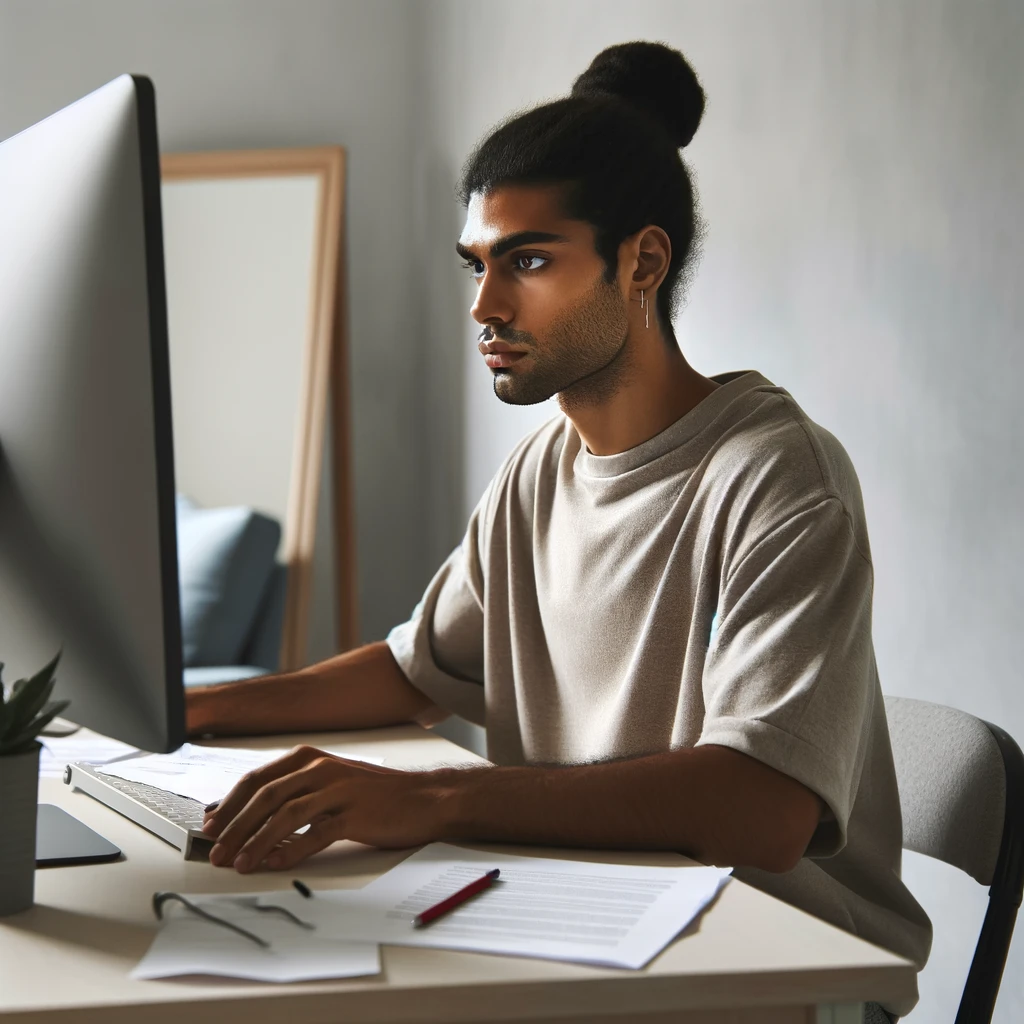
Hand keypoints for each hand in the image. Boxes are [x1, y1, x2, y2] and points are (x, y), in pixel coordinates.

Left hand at [201, 745, 454, 872]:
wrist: (423, 797)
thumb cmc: (373, 795)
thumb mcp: (328, 783)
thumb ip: (290, 793)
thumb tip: (244, 815)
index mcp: (309, 758)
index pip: (256, 779)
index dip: (228, 804)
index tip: (209, 827)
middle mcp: (321, 767)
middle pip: (265, 796)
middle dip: (234, 826)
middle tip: (216, 852)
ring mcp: (339, 789)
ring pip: (285, 813)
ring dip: (256, 840)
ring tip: (239, 863)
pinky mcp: (355, 813)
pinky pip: (316, 832)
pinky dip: (291, 850)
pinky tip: (275, 863)